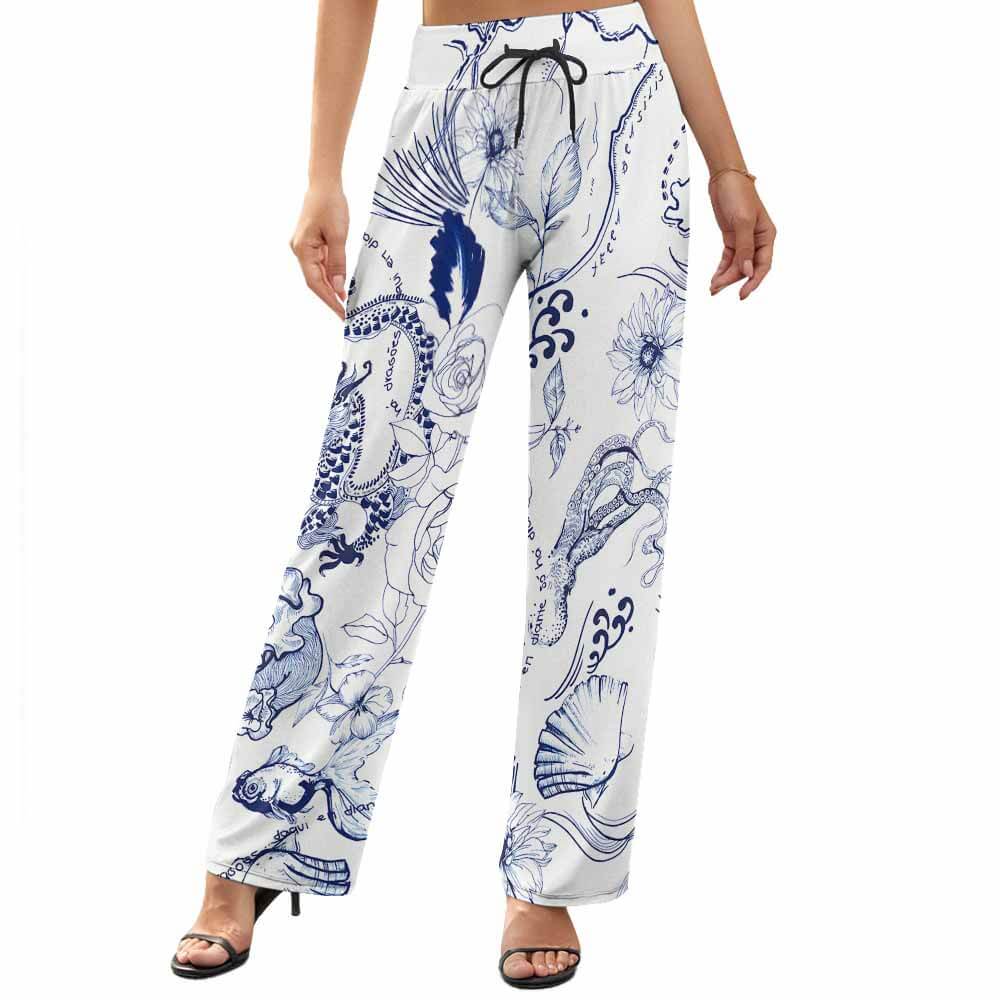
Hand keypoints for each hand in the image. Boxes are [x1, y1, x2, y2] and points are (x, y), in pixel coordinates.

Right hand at [290, 183, 348, 318]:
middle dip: (330, 298)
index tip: (341, 313)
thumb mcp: (338, 235)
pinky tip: (341, 286)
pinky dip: (331, 276)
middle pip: (315, 281)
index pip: (315, 283)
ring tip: (346, 303)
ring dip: (332, 288)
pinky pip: (321, 265)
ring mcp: (304, 248)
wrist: (324, 184)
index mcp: (302, 249)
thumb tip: (339, 288)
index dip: (329, 300)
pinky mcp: (312, 244)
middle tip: (346, 314)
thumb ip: (338, 263)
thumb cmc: (330, 205)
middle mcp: (300, 251)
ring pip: (318, 274)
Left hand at [708, 172, 775, 299]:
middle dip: (733, 280)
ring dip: (725, 277)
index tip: (742, 294)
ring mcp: (744, 240)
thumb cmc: (738, 194)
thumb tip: (746, 271)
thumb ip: (745, 248)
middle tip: (717, 289)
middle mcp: (757, 240)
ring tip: (713, 287)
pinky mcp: (732, 239)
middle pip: (747, 268)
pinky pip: (728, 259)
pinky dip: (721, 269)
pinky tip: (714, 279)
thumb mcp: (742, 221)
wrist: (724, 178)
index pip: (762, 265)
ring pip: (737, 265)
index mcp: (767, 236)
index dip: (753, 281)